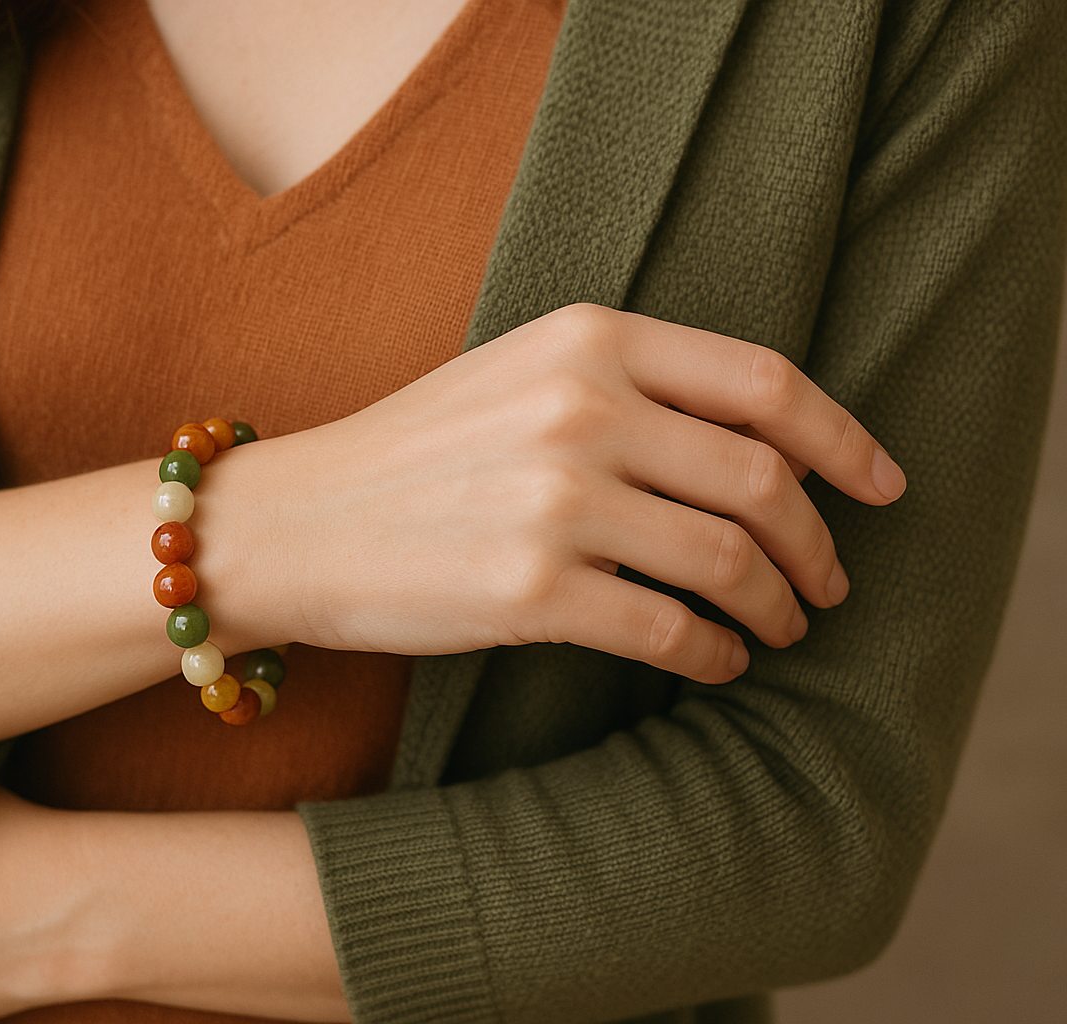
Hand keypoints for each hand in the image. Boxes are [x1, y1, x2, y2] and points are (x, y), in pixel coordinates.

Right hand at [200, 304, 904, 683]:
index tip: (882, 487)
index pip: (763, 382)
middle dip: (817, 542)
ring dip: (776, 606)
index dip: (845, 439)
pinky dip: (712, 654)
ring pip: (729, 559)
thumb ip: (624, 383)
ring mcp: (555, 500)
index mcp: (586, 340)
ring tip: (780, 628)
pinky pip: (669, 631)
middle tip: (828, 581)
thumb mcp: (515, 376)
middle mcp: (579, 409)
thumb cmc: (408, 456)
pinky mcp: (529, 590)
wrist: (293, 523)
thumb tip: (754, 445)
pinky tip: (715, 662)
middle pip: (762, 478)